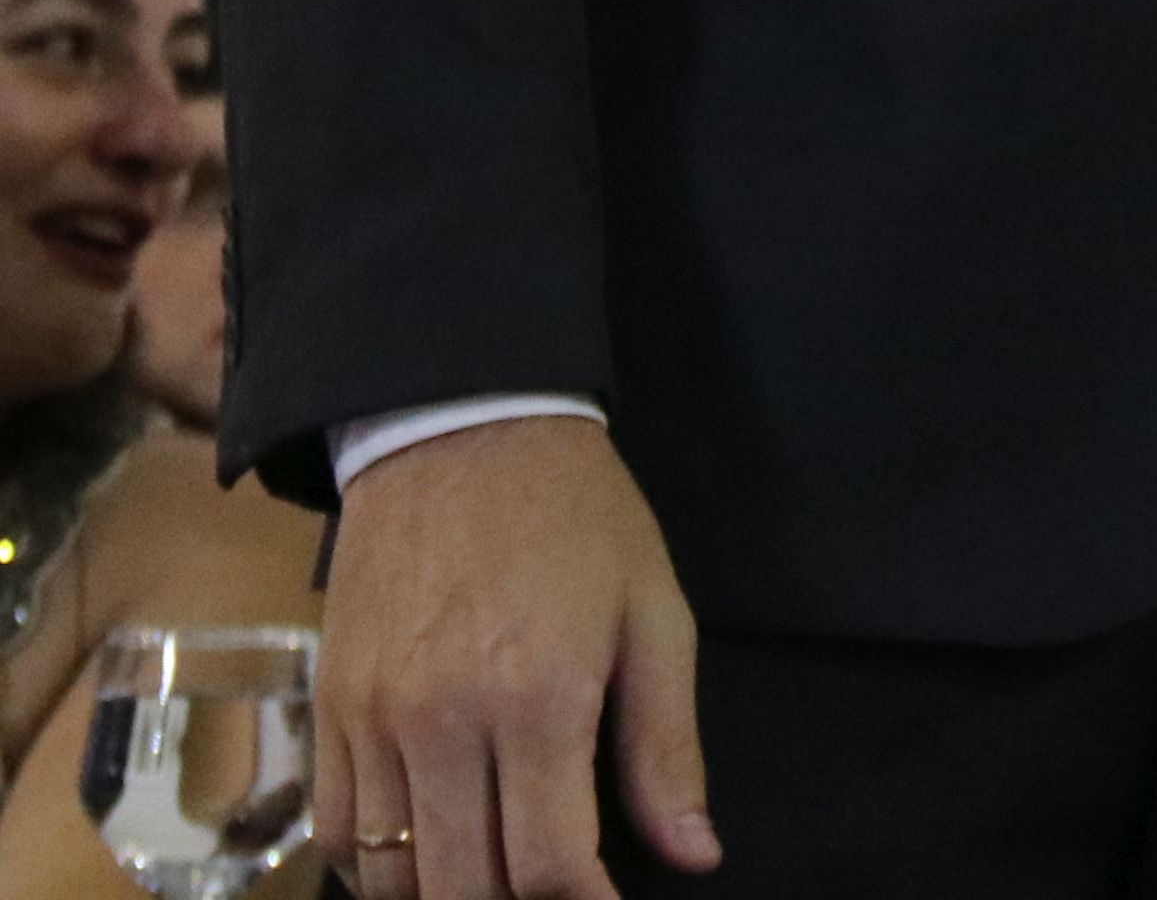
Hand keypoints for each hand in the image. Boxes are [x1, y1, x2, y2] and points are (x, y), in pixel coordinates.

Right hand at [319, 418, 713, 899]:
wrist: (461, 434)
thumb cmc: (580, 522)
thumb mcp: (656, 618)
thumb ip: (667, 747)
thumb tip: (695, 853)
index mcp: (538, 701)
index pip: (545, 866)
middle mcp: (442, 724)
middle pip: (463, 885)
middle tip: (557, 891)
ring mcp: (372, 720)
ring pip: (391, 875)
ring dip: (445, 895)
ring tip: (497, 879)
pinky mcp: (330, 708)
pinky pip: (337, 831)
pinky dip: (378, 869)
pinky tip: (427, 858)